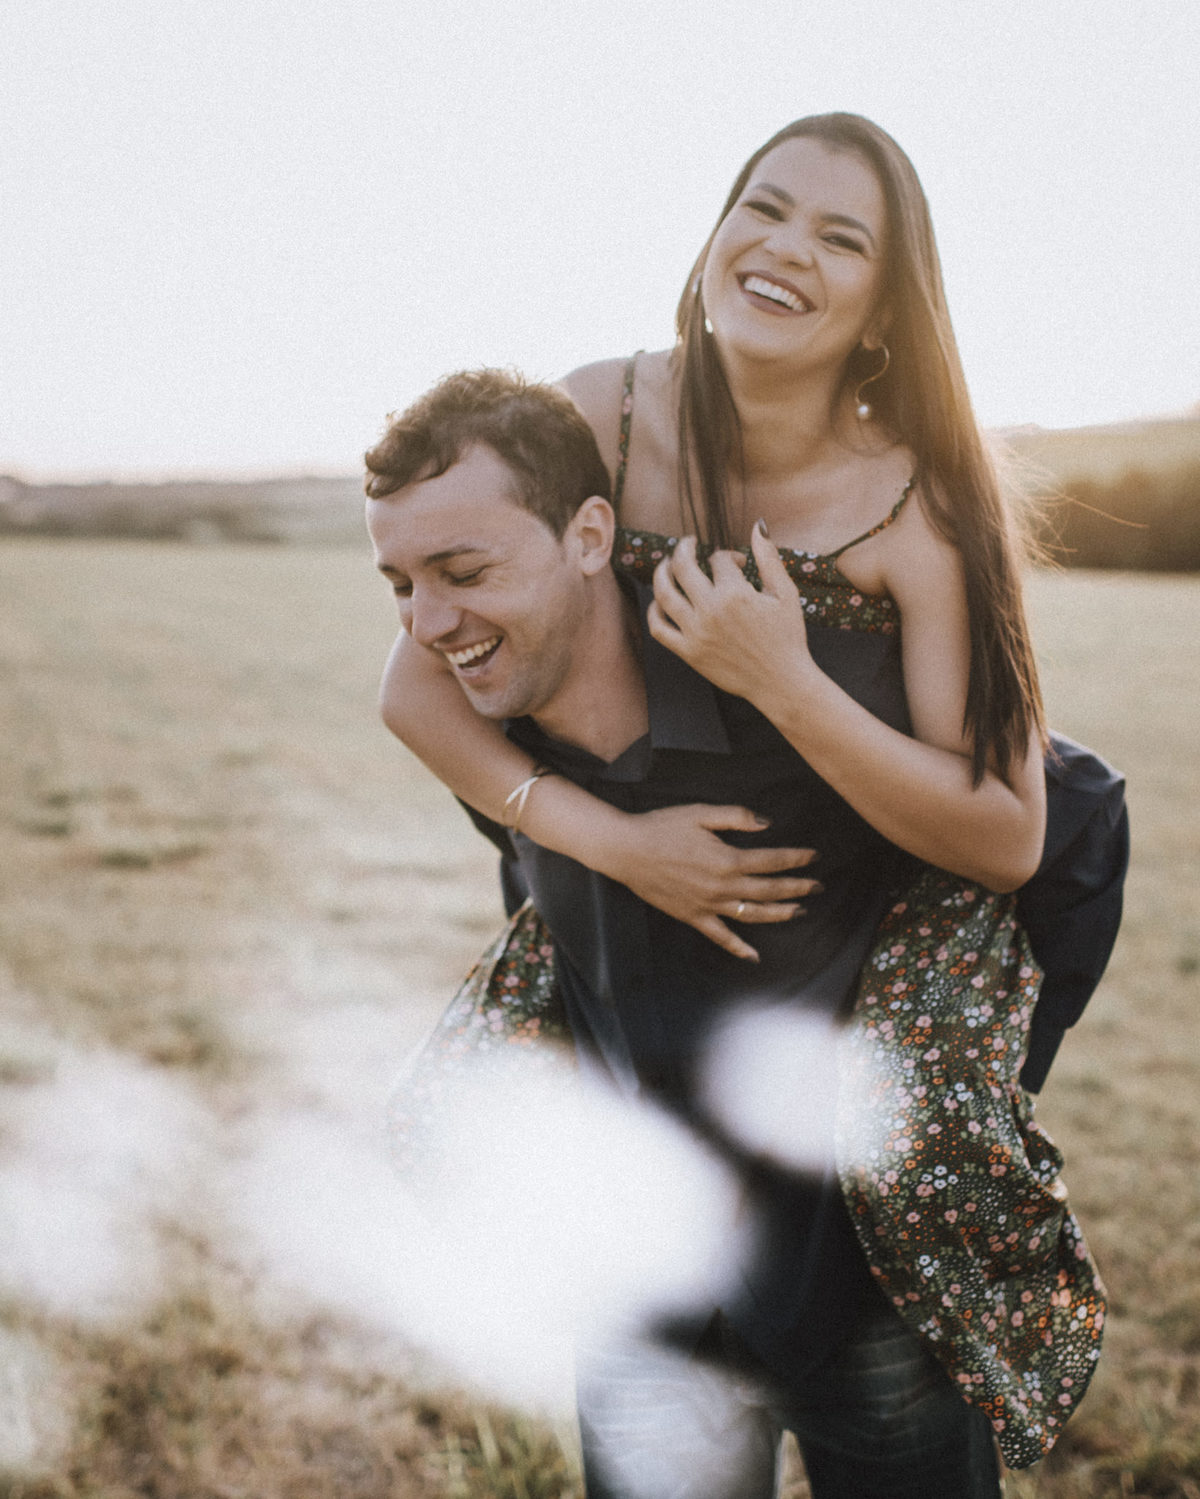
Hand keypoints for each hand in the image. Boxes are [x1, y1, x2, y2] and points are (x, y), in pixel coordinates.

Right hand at [607, 802, 820, 961]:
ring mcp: (708, 905)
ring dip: (780, 914)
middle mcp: (723, 887)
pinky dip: (739, 948)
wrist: (626, 850)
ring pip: (753, 915)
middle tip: (818, 886)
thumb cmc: (662, 827)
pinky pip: (720, 937)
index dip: (797, 858)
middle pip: (770, 890)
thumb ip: (736, 816)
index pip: (773, 861)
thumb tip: (766, 822)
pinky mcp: (693, 917)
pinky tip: (755, 956)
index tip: (814, 856)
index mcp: (728, 859)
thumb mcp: (701, 812)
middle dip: (798, 888)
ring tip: (800, 911)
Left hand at [647, 528, 814, 706]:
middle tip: (688, 544)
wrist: (781, 682)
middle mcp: (711, 610)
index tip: (736, 563)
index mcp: (735, 593)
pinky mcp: (688, 652)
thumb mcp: (785, 593)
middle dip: (684, 548)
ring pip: (664, 593)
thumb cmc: (788, 636)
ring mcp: (696, 632)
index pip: (717, 559)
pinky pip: (659, 628)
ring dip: (661, 572)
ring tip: (667, 564)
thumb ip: (769, 557)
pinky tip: (660, 600)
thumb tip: (758, 524)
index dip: (727, 555)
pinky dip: (654, 610)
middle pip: (683, 566)